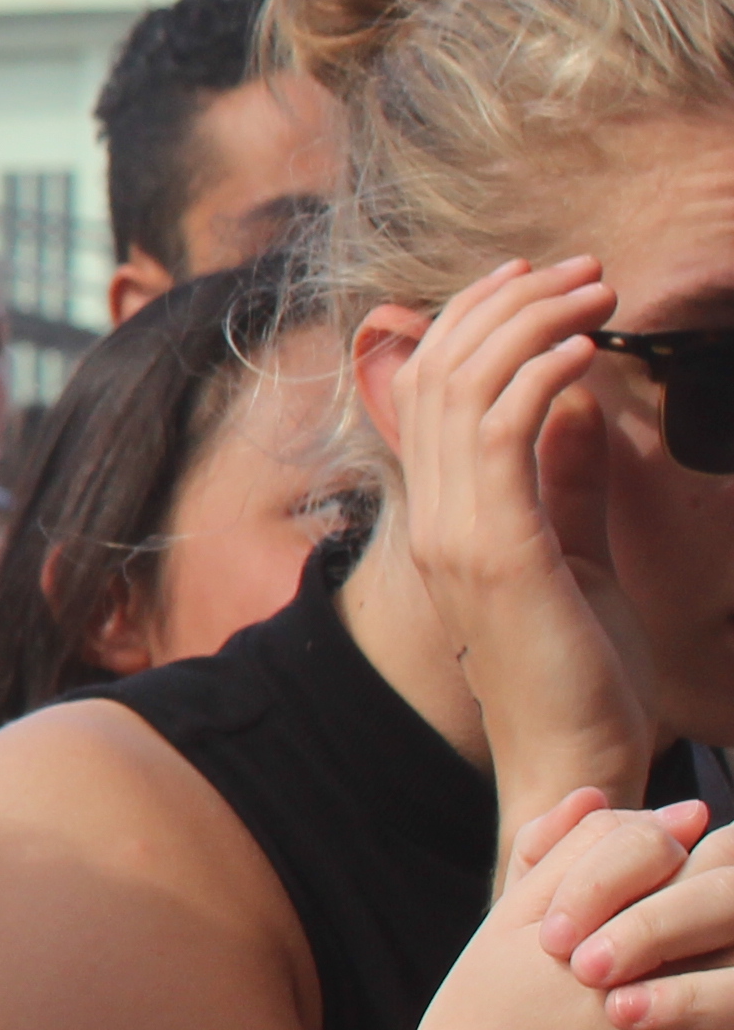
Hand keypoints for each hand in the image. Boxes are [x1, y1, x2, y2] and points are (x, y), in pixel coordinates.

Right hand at [391, 259, 652, 826]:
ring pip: (463, 388)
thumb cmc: (585, 677)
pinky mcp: (495, 551)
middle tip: (582, 267)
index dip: (476, 319)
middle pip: (438, 371)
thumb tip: (583, 406)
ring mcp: (456, 534)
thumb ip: (569, 482)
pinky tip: (589, 351)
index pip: (432, 389)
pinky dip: (541, 375)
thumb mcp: (579, 559)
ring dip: (531, 322)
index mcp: (446, 517)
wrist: (578, 762)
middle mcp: (435, 518)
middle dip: (508, 302)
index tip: (540, 278)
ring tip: (596, 291)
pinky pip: (499, 435)